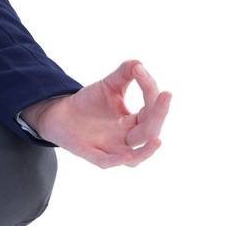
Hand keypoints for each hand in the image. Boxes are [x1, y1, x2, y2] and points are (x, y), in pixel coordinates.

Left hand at [23, 59, 170, 167]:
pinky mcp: (92, 154)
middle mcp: (126, 138)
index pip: (150, 110)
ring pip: (135, 157)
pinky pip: (108, 162)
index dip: (150, 91)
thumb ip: (124, 74)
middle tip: (165, 95)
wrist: (60, 113)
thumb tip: (138, 63)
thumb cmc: (89, 103)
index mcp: (134, 122)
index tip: (140, 70)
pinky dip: (118, 160)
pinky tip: (127, 155)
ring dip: (146, 151)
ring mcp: (110, 148)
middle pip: (148, 132)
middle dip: (159, 114)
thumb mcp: (109, 85)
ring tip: (157, 140)